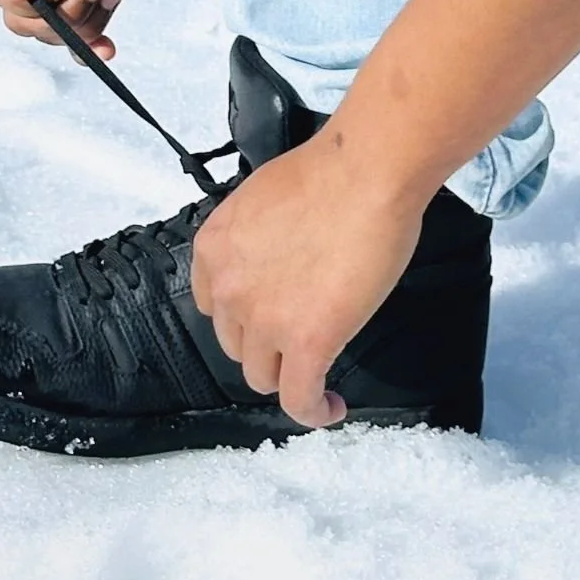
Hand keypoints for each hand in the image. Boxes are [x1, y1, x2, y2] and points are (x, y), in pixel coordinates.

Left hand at [189, 130, 423, 427]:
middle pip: (237, 343)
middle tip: (304, 328)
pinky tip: (331, 407)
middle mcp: (228, 289)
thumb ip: (257, 238)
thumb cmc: (333, 170)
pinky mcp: (306, 344)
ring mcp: (264, 321)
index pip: (213, 305)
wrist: (367, 171)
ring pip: (264, 375)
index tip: (269, 314)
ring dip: (289, 373)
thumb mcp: (265, 197)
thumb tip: (279, 258)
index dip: (243, 313)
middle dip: (267, 341)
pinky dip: (314, 410)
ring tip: (318, 369)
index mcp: (214, 248)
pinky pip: (299, 399)